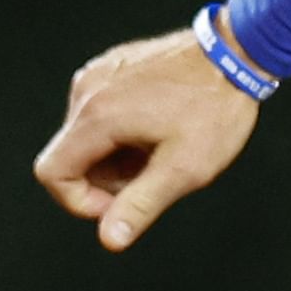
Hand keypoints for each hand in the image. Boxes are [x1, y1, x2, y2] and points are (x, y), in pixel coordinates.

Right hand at [33, 27, 260, 250]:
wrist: (238, 51)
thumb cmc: (217, 107)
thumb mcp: (185, 167)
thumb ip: (142, 204)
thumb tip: (110, 239)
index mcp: (96, 116)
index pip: (52, 173)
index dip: (79, 201)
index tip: (119, 205)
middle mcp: (87, 90)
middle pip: (72, 156)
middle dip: (108, 178)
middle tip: (158, 173)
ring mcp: (98, 74)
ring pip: (88, 134)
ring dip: (118, 154)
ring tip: (165, 147)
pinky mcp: (112, 66)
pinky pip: (102, 110)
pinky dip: (123, 129)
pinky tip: (162, 125)